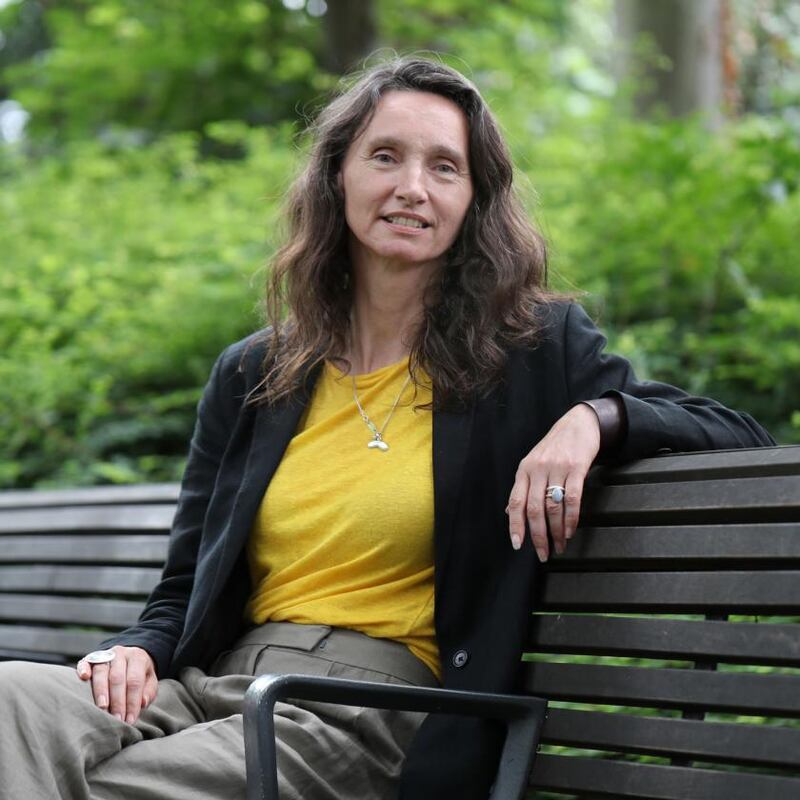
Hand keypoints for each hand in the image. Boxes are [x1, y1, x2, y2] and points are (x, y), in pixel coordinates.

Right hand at [76, 645, 157, 724]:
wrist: (128, 656)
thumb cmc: (139, 674)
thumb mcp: (150, 680)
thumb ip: (148, 691)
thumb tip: (142, 703)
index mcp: (137, 657)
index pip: (135, 680)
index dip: (132, 701)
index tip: (130, 720)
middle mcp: (120, 654)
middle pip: (117, 677)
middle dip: (117, 700)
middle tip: (116, 719)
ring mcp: (104, 654)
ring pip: (101, 671)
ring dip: (101, 691)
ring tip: (102, 709)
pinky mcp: (90, 658)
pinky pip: (85, 662)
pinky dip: (83, 669)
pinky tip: (84, 678)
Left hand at [507, 404, 600, 560]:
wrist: (578, 423)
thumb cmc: (555, 446)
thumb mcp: (533, 463)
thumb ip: (523, 487)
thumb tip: (509, 511)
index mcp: (524, 470)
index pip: (515, 502)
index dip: (515, 525)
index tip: (517, 545)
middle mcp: (537, 469)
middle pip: (534, 509)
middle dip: (538, 536)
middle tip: (543, 553)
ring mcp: (556, 468)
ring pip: (553, 507)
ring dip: (556, 531)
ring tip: (559, 545)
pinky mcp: (576, 468)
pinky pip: (572, 499)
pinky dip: (571, 519)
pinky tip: (570, 530)